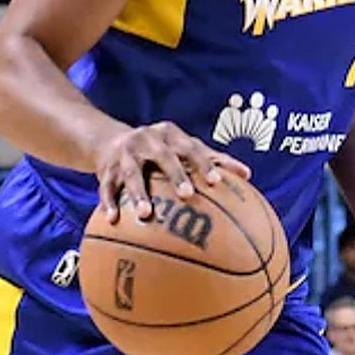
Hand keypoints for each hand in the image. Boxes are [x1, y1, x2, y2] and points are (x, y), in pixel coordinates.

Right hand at [96, 121, 249, 222]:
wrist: (110, 140)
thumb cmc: (160, 150)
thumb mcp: (182, 148)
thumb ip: (213, 159)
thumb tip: (248, 175)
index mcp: (170, 135)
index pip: (191, 147)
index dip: (203, 163)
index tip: (216, 182)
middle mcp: (148, 140)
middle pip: (163, 156)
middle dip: (175, 174)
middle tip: (187, 195)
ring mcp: (125, 154)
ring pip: (132, 173)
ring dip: (138, 193)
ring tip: (146, 215)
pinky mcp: (106, 170)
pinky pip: (107, 187)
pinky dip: (109, 203)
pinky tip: (113, 220)